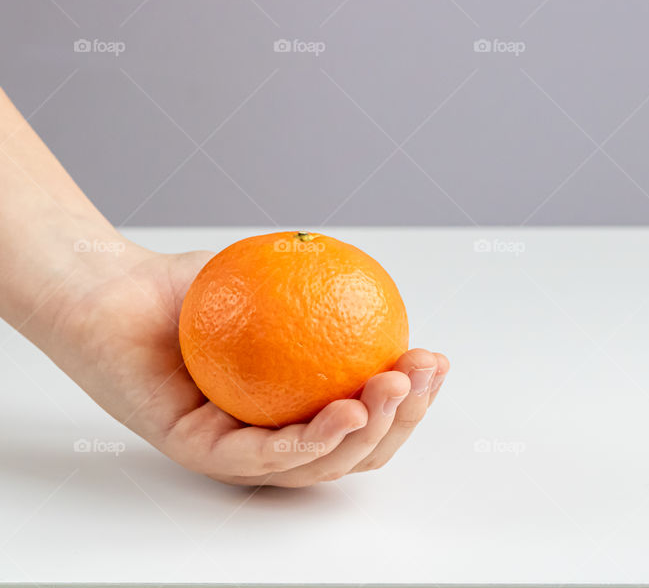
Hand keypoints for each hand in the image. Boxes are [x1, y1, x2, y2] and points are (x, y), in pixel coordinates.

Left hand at [51, 247, 448, 486]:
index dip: (409, 403)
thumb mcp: (280, 285)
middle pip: (352, 453)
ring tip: (395, 388)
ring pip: (315, 465)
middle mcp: (266, 442)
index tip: (434, 362)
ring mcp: (232, 453)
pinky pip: (260, 456)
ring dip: (368, 432)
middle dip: (401, 420)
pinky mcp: (195, 451)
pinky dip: (310, 440)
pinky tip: (345, 410)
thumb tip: (396, 306)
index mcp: (292, 414)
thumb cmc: (193, 287)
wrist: (112, 285)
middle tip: (422, 376)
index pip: (364, 423)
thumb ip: (332, 300)